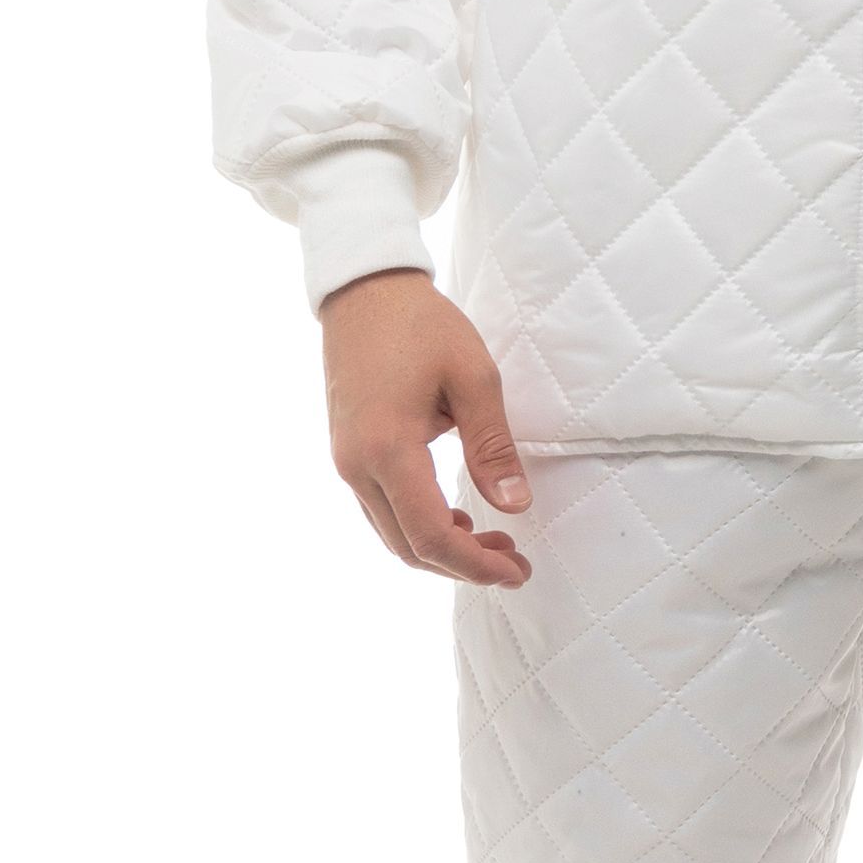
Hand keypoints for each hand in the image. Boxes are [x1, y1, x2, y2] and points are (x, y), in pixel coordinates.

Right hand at [320, 269, 533, 586]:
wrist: (364, 291)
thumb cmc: (422, 326)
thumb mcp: (474, 378)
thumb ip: (493, 447)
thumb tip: (515, 507)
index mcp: (387, 449)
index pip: (430, 536)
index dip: (474, 565)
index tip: (516, 571)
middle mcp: (356, 466)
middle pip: (408, 548)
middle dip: (463, 566)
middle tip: (514, 561)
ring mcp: (346, 462)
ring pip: (393, 535)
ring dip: (442, 550)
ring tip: (495, 542)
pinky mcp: (348, 454)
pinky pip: (382, 511)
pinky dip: (420, 528)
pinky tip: (457, 517)